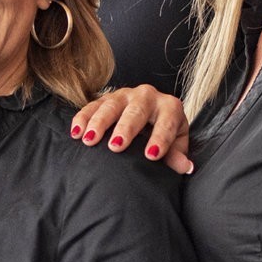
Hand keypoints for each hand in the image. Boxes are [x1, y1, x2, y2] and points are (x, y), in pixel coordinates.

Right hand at [68, 86, 193, 173]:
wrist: (151, 117)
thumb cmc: (163, 134)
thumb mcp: (174, 144)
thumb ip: (177, 156)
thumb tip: (185, 166)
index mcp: (169, 107)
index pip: (167, 122)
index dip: (160, 138)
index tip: (151, 155)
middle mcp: (148, 96)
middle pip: (136, 111)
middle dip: (125, 128)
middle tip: (116, 146)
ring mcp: (125, 95)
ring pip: (111, 105)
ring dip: (99, 123)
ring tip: (90, 140)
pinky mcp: (106, 98)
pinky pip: (92, 106)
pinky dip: (83, 118)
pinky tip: (76, 133)